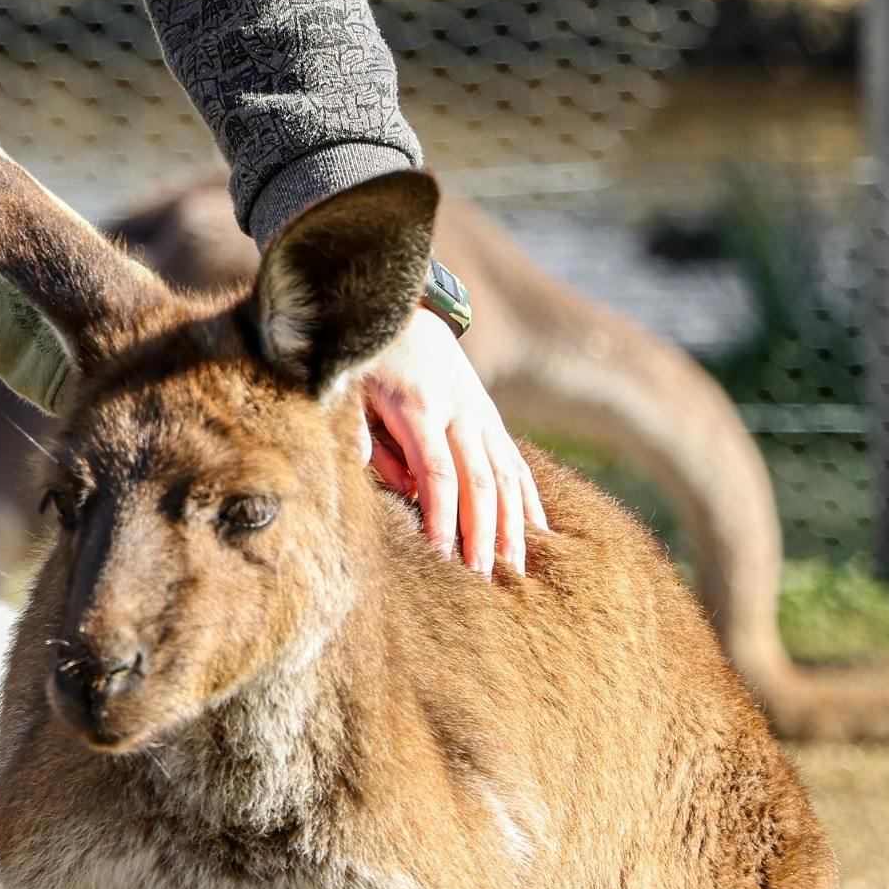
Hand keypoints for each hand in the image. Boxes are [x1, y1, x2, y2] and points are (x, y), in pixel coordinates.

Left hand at [356, 310, 545, 579]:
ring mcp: (483, 416)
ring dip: (513, 526)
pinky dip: (529, 502)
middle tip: (482, 578)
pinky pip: (516, 465)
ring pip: (506, 476)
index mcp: (420, 407)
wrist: (405, 310)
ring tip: (515, 572)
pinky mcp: (493, 420)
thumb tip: (378, 480)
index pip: (437, 472)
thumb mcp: (348, 387)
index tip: (439, 554)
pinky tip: (540, 536)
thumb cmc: (366, 357)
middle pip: (478, 481)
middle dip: (482, 532)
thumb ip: (357, 432)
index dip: (440, 515)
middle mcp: (461, 412)